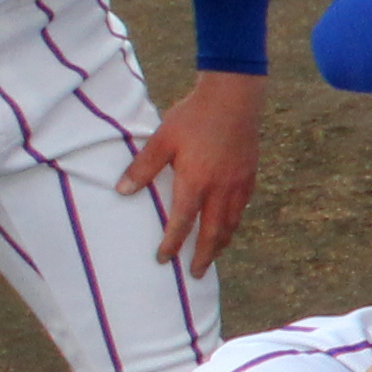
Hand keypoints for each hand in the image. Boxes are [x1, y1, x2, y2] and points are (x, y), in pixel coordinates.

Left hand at [124, 71, 264, 271]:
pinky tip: (230, 225)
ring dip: (221, 243)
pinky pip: (242, 208)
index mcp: (195, 181)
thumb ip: (143, 167)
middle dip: (203, 255)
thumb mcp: (161, 139)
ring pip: (231, 223)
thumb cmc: (193, 117)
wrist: (234, 98)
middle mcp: (220, 188)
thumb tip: (122, 191)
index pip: (182, 221)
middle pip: (213, 231)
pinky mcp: (249, 175)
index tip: (163, 258)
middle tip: (196, 273)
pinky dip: (234, 223)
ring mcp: (238, 183)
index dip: (172, 243)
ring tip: (214, 255)